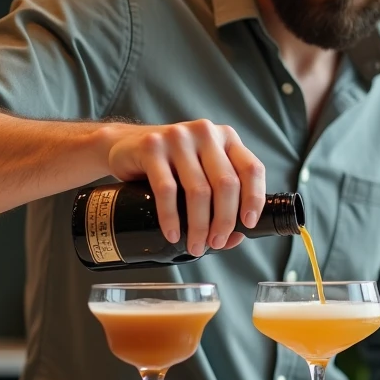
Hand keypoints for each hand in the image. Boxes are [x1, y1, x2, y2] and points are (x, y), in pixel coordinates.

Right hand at [104, 120, 266, 255]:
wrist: (125, 145)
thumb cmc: (171, 165)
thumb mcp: (201, 174)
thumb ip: (220, 200)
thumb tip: (235, 237)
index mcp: (226, 138)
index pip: (251, 169)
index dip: (254, 199)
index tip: (248, 225)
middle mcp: (206, 133)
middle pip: (226, 184)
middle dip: (224, 221)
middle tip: (216, 243)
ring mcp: (178, 138)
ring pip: (198, 190)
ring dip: (199, 225)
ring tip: (195, 245)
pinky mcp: (152, 147)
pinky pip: (166, 190)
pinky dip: (171, 218)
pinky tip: (173, 234)